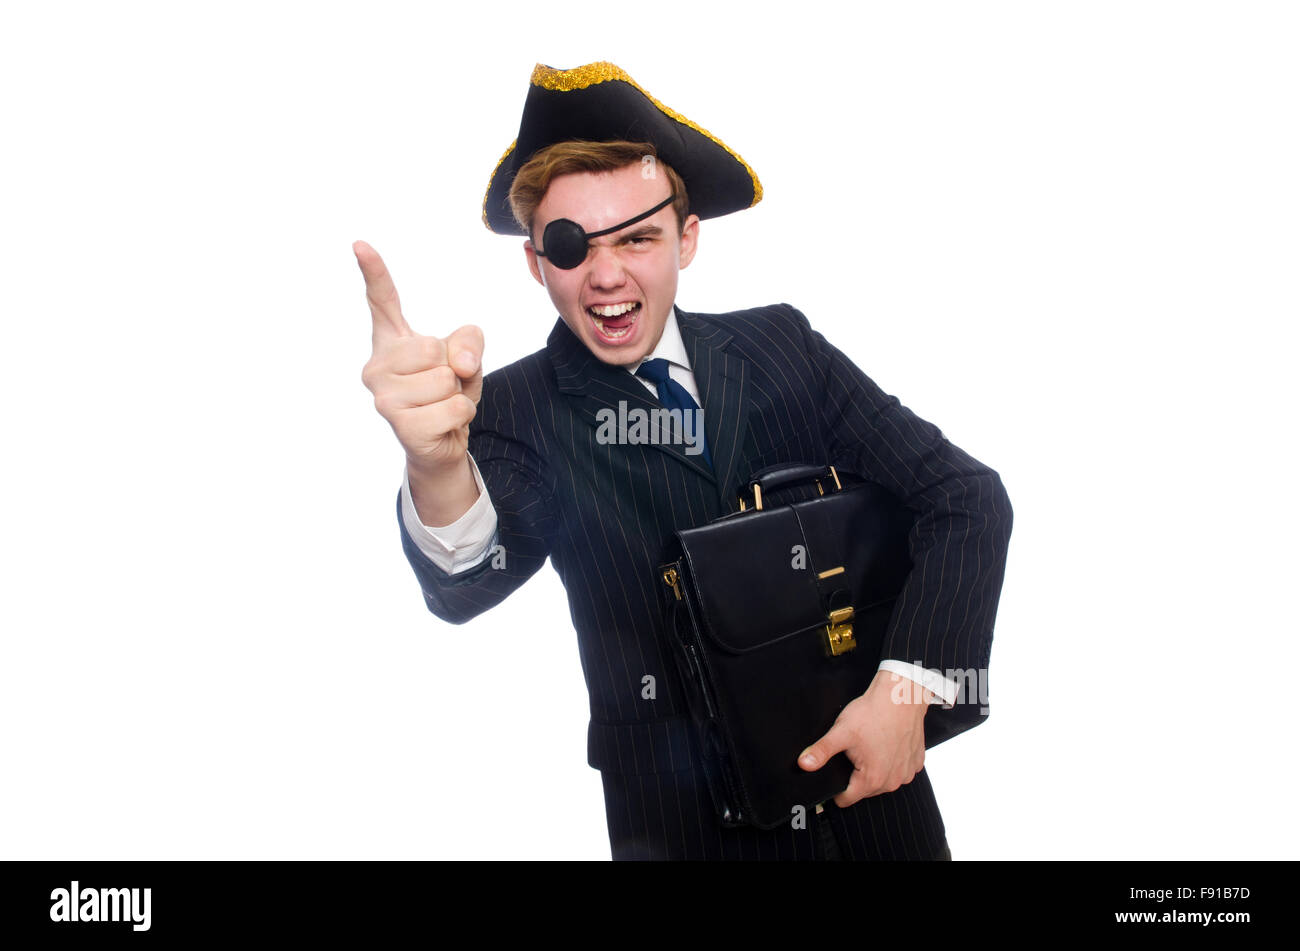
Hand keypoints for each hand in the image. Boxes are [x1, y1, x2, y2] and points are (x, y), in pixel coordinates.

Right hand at [356, 240, 484, 476]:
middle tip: (443, 386)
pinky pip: (453, 407)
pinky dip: (460, 415)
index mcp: (390, 342)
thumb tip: (457, 363)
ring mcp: (383, 397)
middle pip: (432, 348)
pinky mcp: (399, 424)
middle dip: (452, 369)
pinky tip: (443, 423)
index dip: (374, 272)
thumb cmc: (447, 393)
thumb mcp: (465, 357)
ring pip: (444, 379)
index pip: (382, 301)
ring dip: (457, 395)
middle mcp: (376, 366)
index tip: (360, 244)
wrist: (441, 443)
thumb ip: (469, 341)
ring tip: (442, 405)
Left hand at [797, 669, 932, 807]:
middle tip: (854, 750)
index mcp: (872, 780)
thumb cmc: (873, 712)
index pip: (846, 799)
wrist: (901, 695)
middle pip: (864, 790)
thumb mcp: (841, 732)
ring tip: (871, 745)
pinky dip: (892, 761)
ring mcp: (907, 774)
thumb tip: (804, 764)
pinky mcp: (916, 763)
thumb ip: (821, 751)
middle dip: (856, 774)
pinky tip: (887, 744)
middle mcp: (892, 782)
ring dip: (875, 768)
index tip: (836, 770)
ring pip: (882, 781)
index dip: (835, 788)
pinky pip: (898, 770)